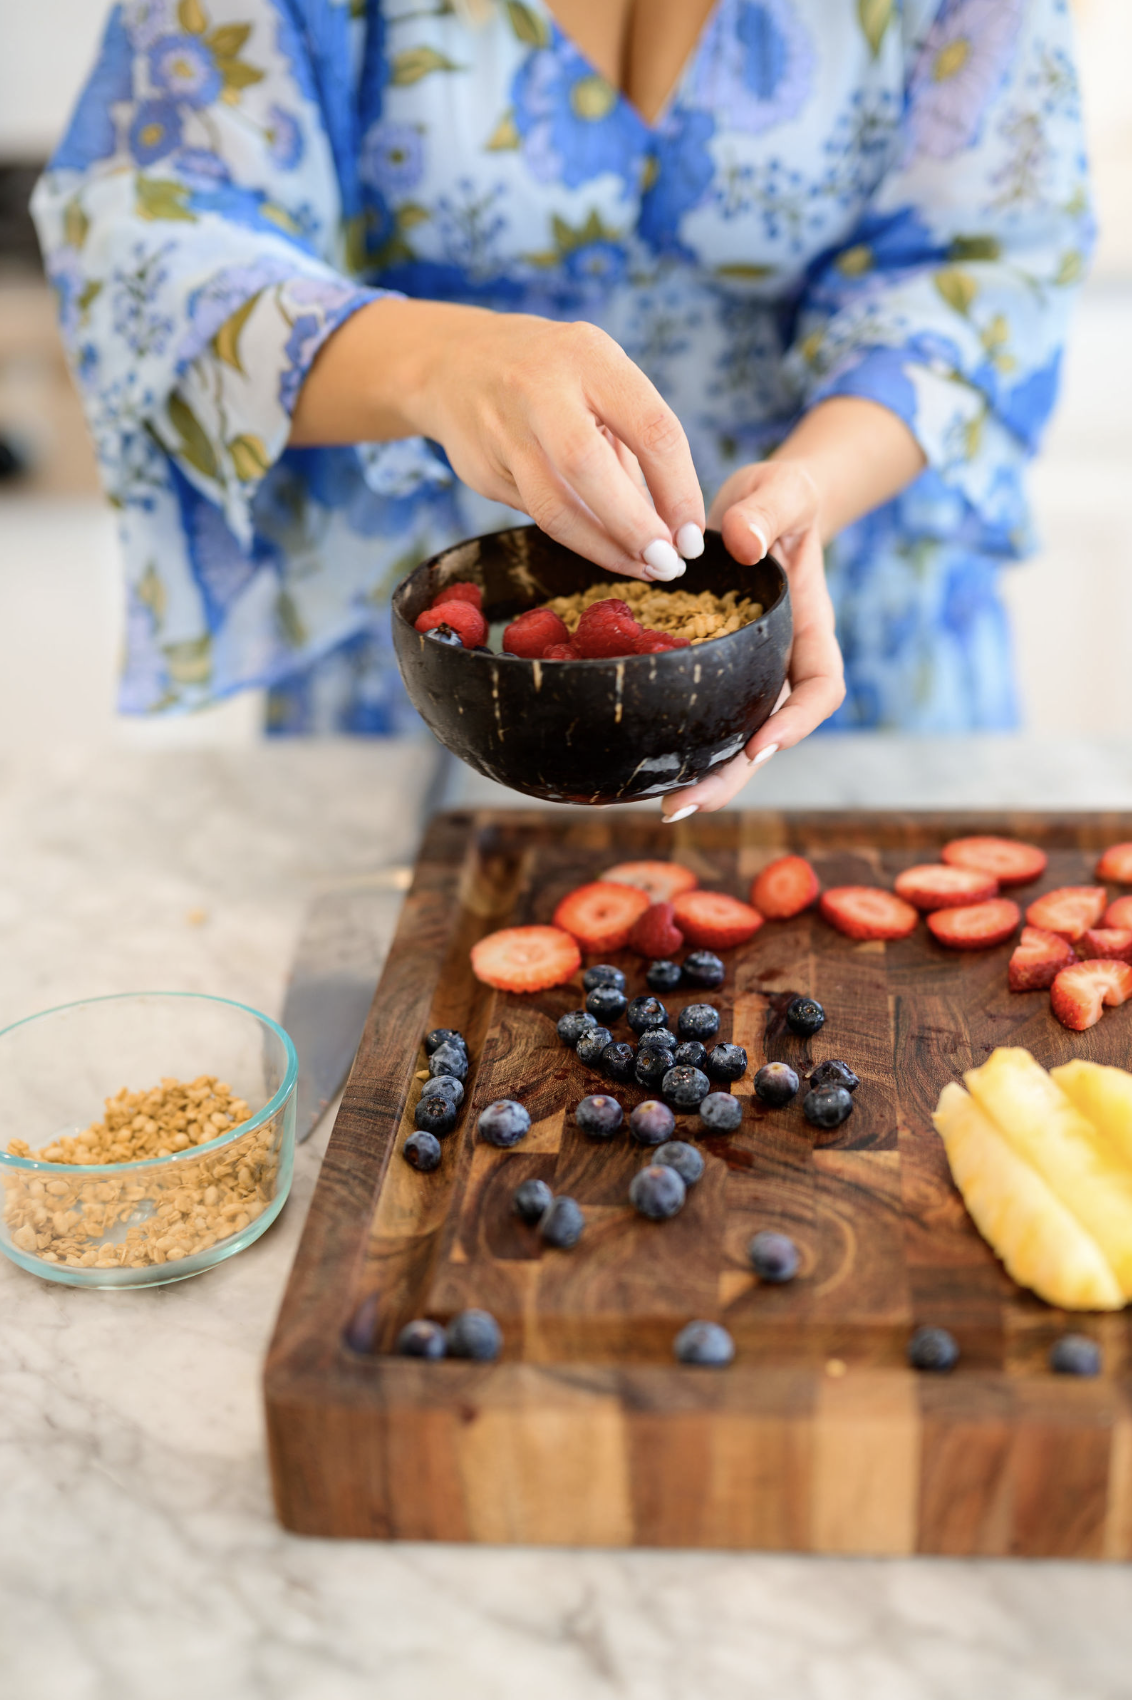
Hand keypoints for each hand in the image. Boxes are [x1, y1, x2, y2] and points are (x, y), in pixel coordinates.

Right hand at [292, 299, 705, 581]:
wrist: (453, 363)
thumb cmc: (552, 376)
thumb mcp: (598, 380)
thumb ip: (635, 445)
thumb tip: (676, 527)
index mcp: (589, 356)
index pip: (650, 427)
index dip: (679, 489)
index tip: (693, 533)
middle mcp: (540, 387)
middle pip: (590, 468)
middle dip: (635, 527)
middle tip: (668, 565)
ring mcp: (503, 429)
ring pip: (555, 507)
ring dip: (604, 548)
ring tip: (640, 568)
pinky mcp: (481, 468)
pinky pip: (535, 514)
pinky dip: (576, 537)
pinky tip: (602, 548)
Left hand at [661, 457, 845, 820]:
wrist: (752, 510)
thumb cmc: (776, 502)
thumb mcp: (780, 492)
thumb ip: (768, 511)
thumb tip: (744, 542)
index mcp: (809, 631)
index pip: (821, 687)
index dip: (797, 721)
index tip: (761, 743)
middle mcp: (780, 666)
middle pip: (769, 735)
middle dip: (734, 775)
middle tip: (690, 803)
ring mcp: (746, 677)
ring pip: (732, 739)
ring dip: (703, 778)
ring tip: (665, 807)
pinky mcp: (709, 676)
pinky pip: (698, 716)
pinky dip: (675, 745)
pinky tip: (640, 768)